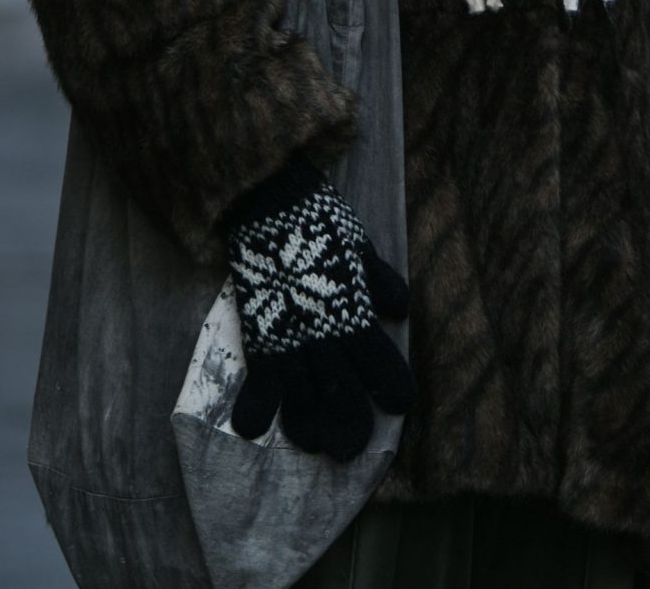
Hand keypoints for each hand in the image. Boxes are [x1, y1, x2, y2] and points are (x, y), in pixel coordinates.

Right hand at [224, 158, 413, 459]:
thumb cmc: (319, 218)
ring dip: (306, 423)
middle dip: (347, 423)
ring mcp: (289, 335)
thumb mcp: (360, 246)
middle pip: (341, 390)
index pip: (380, 361)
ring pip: (301, 393)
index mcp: (354, 310)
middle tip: (348, 449)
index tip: (399, 405)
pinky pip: (257, 377)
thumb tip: (398, 310)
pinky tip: (249, 430)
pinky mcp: (259, 332)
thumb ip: (379, 281)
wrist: (268, 199)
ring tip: (312, 444)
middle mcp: (324, 331)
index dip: (391, 386)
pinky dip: (255, 405)